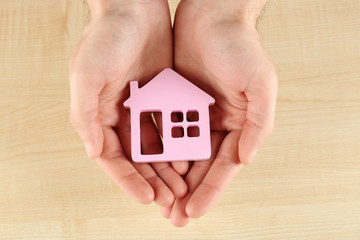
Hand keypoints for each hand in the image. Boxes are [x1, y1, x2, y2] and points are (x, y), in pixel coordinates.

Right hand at [69, 0, 186, 207]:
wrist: (134, 7)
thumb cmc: (107, 36)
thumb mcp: (88, 74)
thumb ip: (86, 115)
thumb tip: (94, 152)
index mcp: (99, 114)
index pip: (113, 157)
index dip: (128, 179)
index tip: (146, 197)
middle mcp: (119, 115)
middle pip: (136, 157)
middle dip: (152, 179)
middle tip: (169, 198)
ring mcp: (142, 107)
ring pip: (155, 146)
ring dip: (167, 167)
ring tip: (181, 186)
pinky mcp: (161, 96)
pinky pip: (170, 125)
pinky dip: (178, 143)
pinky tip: (190, 157)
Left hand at [163, 1, 277, 225]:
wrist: (212, 14)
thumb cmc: (240, 46)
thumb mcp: (260, 84)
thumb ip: (258, 125)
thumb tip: (245, 161)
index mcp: (239, 124)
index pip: (223, 166)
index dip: (210, 190)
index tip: (194, 212)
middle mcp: (217, 123)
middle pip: (201, 166)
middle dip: (188, 192)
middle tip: (174, 218)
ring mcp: (195, 113)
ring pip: (181, 153)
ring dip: (171, 177)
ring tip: (158, 202)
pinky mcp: (175, 100)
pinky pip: (165, 130)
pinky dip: (158, 150)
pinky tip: (147, 168)